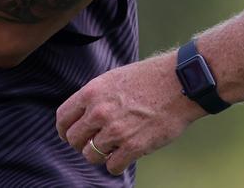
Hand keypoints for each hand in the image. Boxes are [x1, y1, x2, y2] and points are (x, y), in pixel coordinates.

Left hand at [56, 52, 202, 174]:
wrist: (180, 82)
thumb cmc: (150, 77)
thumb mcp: (115, 77)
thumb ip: (96, 97)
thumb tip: (82, 116)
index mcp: (93, 91)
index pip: (63, 118)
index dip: (65, 129)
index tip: (72, 134)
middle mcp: (99, 111)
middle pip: (74, 140)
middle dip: (83, 142)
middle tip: (97, 140)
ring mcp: (115, 130)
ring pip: (91, 155)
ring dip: (101, 153)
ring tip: (115, 144)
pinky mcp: (133, 146)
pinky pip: (112, 166)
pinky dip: (117, 163)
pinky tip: (127, 152)